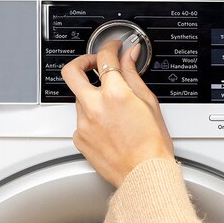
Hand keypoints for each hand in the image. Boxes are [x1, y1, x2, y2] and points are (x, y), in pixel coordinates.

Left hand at [61, 40, 174, 186]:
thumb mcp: (149, 102)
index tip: (114, 48)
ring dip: (91, 94)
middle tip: (94, 63)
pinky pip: (80, 120)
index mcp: (115, 94)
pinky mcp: (79, 138)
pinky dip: (92, 117)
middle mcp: (94, 106)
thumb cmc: (152, 145)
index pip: (105, 57)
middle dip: (82, 62)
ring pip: (78, 97)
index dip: (110, 47)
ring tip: (111, 106)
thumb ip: (133, 75)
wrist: (144, 174)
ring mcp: (83, 123)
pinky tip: (109, 126)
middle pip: (71, 71)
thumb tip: (129, 56)